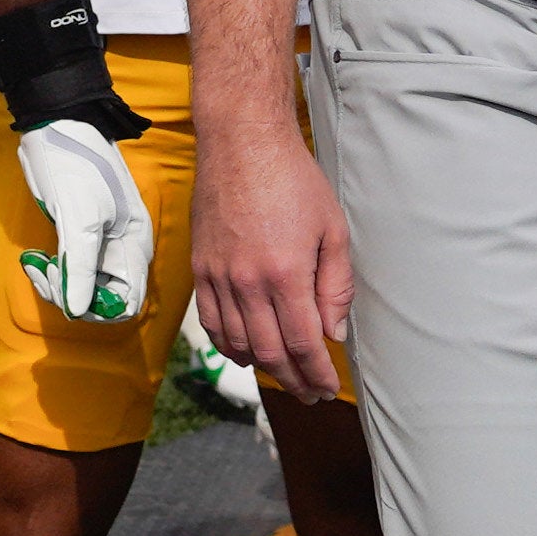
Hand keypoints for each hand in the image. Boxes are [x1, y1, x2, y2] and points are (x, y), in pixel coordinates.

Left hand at [9, 115, 150, 322]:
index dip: (97, 308)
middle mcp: (122, 248)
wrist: (56, 125)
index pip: (127, 301)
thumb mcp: (78, 218)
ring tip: (36, 266)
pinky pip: (69, 271)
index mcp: (134, 244)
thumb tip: (76, 310)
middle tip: (44, 273)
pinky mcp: (79, 236)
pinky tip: (35, 260)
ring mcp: (100, 243)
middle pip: (103, 298)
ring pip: (82, 288)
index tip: (67, 291)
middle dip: (71, 296)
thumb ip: (79, 267)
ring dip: (57, 285)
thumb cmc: (72, 165)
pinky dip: (52, 272)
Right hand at [189, 123, 356, 400]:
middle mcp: (248, 282)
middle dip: (294, 380)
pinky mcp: (200, 268)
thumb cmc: (293, 180)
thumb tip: (333, 333)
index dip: (317, 374)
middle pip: (270, 353)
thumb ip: (336, 286)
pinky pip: (212, 323)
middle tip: (311, 393)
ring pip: (238, 344)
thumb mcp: (332, 229)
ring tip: (285, 376)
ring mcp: (219, 277)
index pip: (304, 344)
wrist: (241, 142)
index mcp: (285, 274)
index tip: (328, 388)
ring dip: (263, 368)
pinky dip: (229, 346)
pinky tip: (246, 353)